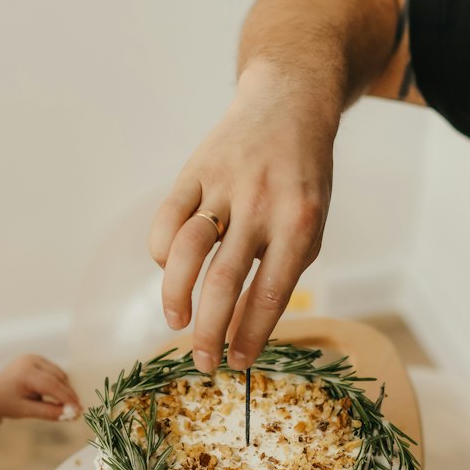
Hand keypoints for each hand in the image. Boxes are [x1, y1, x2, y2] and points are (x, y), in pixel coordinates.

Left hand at [0, 354, 81, 424]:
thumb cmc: (5, 403)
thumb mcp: (26, 411)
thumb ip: (49, 412)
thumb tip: (73, 414)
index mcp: (25, 372)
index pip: (52, 385)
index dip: (68, 398)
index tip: (79, 411)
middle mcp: (31, 360)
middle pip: (58, 378)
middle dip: (68, 395)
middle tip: (75, 412)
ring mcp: (34, 357)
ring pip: (59, 374)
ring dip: (64, 389)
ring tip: (63, 406)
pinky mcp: (37, 359)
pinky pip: (54, 372)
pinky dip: (58, 384)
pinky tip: (55, 396)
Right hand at [148, 62, 335, 371]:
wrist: (288, 105)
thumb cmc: (301, 179)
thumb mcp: (308, 224)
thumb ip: (279, 269)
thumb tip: (241, 327)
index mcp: (299, 224)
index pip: (269, 294)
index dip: (250, 336)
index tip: (237, 364)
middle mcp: (260, 205)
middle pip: (223, 281)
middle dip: (210, 332)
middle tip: (203, 363)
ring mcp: (223, 186)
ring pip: (185, 251)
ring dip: (175, 295)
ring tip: (177, 322)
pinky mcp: (194, 171)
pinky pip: (167, 220)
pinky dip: (161, 253)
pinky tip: (169, 270)